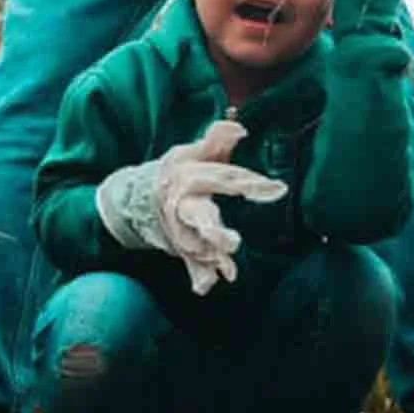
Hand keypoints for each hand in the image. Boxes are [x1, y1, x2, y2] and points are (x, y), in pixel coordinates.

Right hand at [95, 120, 288, 293]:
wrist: (135, 198)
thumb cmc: (177, 171)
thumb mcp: (192, 152)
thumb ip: (216, 140)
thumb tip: (239, 126)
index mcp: (192, 177)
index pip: (225, 179)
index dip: (251, 183)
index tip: (278, 189)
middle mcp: (185, 205)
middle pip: (200, 216)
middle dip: (215, 231)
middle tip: (234, 243)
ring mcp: (181, 230)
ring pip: (195, 245)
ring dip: (210, 257)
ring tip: (227, 270)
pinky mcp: (181, 247)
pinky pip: (191, 264)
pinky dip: (199, 277)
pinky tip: (207, 287)